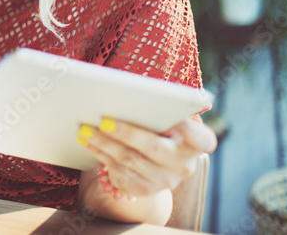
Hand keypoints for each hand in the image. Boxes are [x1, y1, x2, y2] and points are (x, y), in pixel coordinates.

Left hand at [79, 117, 217, 197]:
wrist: (152, 162)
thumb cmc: (158, 129)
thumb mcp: (165, 120)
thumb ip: (157, 111)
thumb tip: (126, 98)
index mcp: (197, 144)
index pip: (202, 139)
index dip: (186, 126)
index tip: (165, 110)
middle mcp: (185, 165)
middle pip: (154, 147)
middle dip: (126, 132)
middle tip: (103, 120)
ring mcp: (165, 180)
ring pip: (130, 159)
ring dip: (103, 142)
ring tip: (84, 128)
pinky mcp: (144, 189)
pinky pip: (118, 172)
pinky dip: (100, 154)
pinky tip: (87, 142)